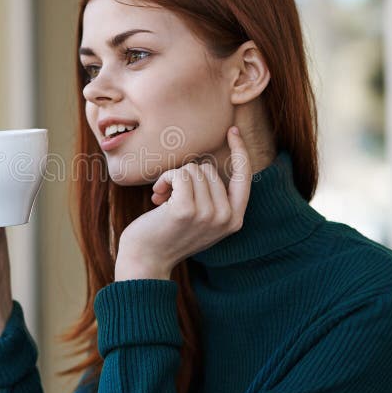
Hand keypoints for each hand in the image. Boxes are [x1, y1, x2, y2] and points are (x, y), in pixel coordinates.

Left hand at [115, 126, 252, 280]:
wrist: (146, 261)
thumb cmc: (168, 235)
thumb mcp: (201, 219)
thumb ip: (213, 199)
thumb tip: (206, 167)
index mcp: (234, 220)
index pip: (245, 177)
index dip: (240, 151)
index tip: (232, 131)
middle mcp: (226, 218)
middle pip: (209, 169)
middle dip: (186, 177)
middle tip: (171, 197)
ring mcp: (208, 215)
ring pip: (193, 170)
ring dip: (173, 179)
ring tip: (163, 200)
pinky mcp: (186, 210)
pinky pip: (179, 174)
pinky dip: (165, 180)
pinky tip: (157, 197)